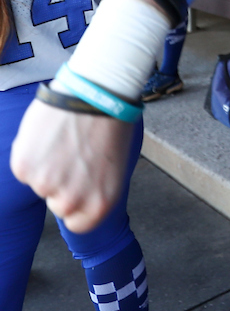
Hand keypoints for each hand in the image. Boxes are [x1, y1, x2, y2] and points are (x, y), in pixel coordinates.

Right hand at [10, 97, 133, 232]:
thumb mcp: (116, 165)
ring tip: (65, 140)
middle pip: (58, 204)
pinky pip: (25, 166)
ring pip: (40, 183)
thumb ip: (97, 187)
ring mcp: (45, 185)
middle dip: (63, 184)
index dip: (79, 204)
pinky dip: (33, 152)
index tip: (81, 186)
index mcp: (100, 203)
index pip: (79, 224)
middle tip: (75, 156)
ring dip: (48, 166)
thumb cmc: (111, 122)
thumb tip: (85, 192)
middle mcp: (72, 201)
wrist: (97, 93)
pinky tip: (50, 134)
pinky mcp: (25, 167)